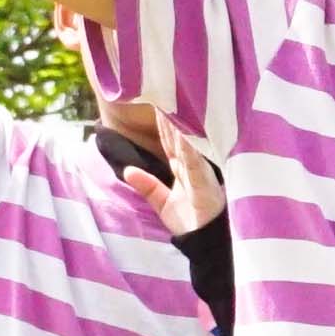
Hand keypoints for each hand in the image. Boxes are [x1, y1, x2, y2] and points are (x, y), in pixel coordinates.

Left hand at [102, 93, 226, 237]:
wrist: (207, 245)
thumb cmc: (191, 223)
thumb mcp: (162, 203)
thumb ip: (147, 185)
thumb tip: (127, 170)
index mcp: (184, 168)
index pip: (171, 140)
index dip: (163, 122)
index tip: (155, 100)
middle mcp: (193, 165)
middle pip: (179, 136)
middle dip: (170, 115)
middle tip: (161, 90)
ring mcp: (200, 172)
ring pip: (187, 143)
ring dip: (178, 124)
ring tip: (168, 103)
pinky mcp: (204, 183)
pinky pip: (195, 161)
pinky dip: (189, 146)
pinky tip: (182, 131)